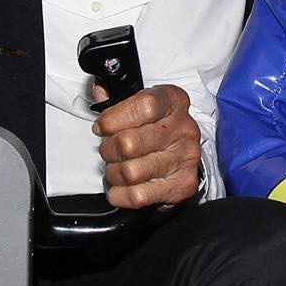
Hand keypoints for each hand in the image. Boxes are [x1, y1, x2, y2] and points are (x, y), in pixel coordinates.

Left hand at [92, 83, 201, 207]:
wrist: (180, 157)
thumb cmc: (154, 129)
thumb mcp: (138, 104)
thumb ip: (116, 97)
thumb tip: (99, 89)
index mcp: (174, 101)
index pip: (143, 106)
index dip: (114, 118)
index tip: (102, 126)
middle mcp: (184, 128)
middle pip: (129, 144)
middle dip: (108, 150)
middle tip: (109, 150)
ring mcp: (185, 158)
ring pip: (130, 172)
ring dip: (114, 173)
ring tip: (118, 168)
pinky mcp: (182, 185)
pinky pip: (137, 196)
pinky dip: (121, 194)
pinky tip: (124, 185)